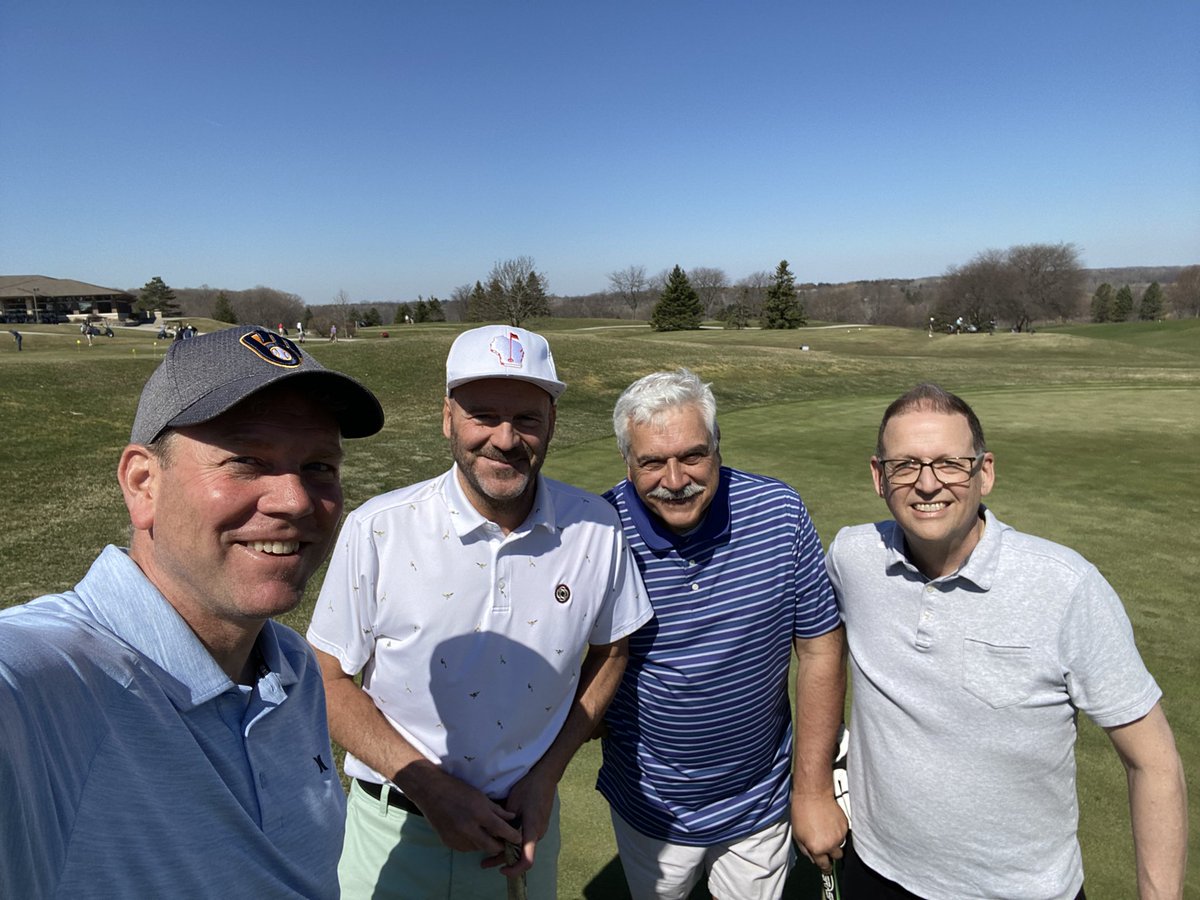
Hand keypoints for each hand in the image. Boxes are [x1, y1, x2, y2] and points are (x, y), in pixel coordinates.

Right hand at [402, 766, 521, 854]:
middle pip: (491, 846)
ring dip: (484, 844)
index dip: (512, 836)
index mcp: (478, 813)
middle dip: (500, 846)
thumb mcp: (480, 796)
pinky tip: (471, 834)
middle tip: (505, 843)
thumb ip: (497, 810)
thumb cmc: (457, 790)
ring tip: (486, 834)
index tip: (518, 838)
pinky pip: (466, 848)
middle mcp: (468, 828)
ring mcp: (457, 837)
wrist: (430, 792)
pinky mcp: (449, 842)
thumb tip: (512, 818)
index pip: (501, 829)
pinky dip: (471, 843)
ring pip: (478, 848)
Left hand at [479, 768, 555, 876]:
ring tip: (488, 850)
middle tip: (484, 863)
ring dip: (507, 851)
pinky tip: (500, 837)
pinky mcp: (538, 825)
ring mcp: (540, 830)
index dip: (514, 870)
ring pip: (522, 847)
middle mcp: (538, 834)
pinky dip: (513, 843)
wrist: (544, 777)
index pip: (527, 860)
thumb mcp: (513, 804)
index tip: (500, 870)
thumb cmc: (528, 789)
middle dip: (503, 861)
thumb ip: (506, 823)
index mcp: (532, 831)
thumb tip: (494, 835)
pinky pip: (526, 839)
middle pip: (521, 856)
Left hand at [791, 793, 847, 873]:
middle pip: (837, 857)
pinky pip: (844, 834)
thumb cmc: (802, 811)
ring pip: (841, 845)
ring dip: (835, 841)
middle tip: (825, 845)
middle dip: (831, 853)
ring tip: (826, 829)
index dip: (825, 868)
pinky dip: (838, 831)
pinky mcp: (845, 825)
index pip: (824, 865)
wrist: (813, 794)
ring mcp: (840, 835)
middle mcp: (830, 844)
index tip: (826, 868)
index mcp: (817, 848)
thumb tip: (812, 858)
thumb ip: (805, 851)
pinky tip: (830, 823)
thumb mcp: (797, 835)